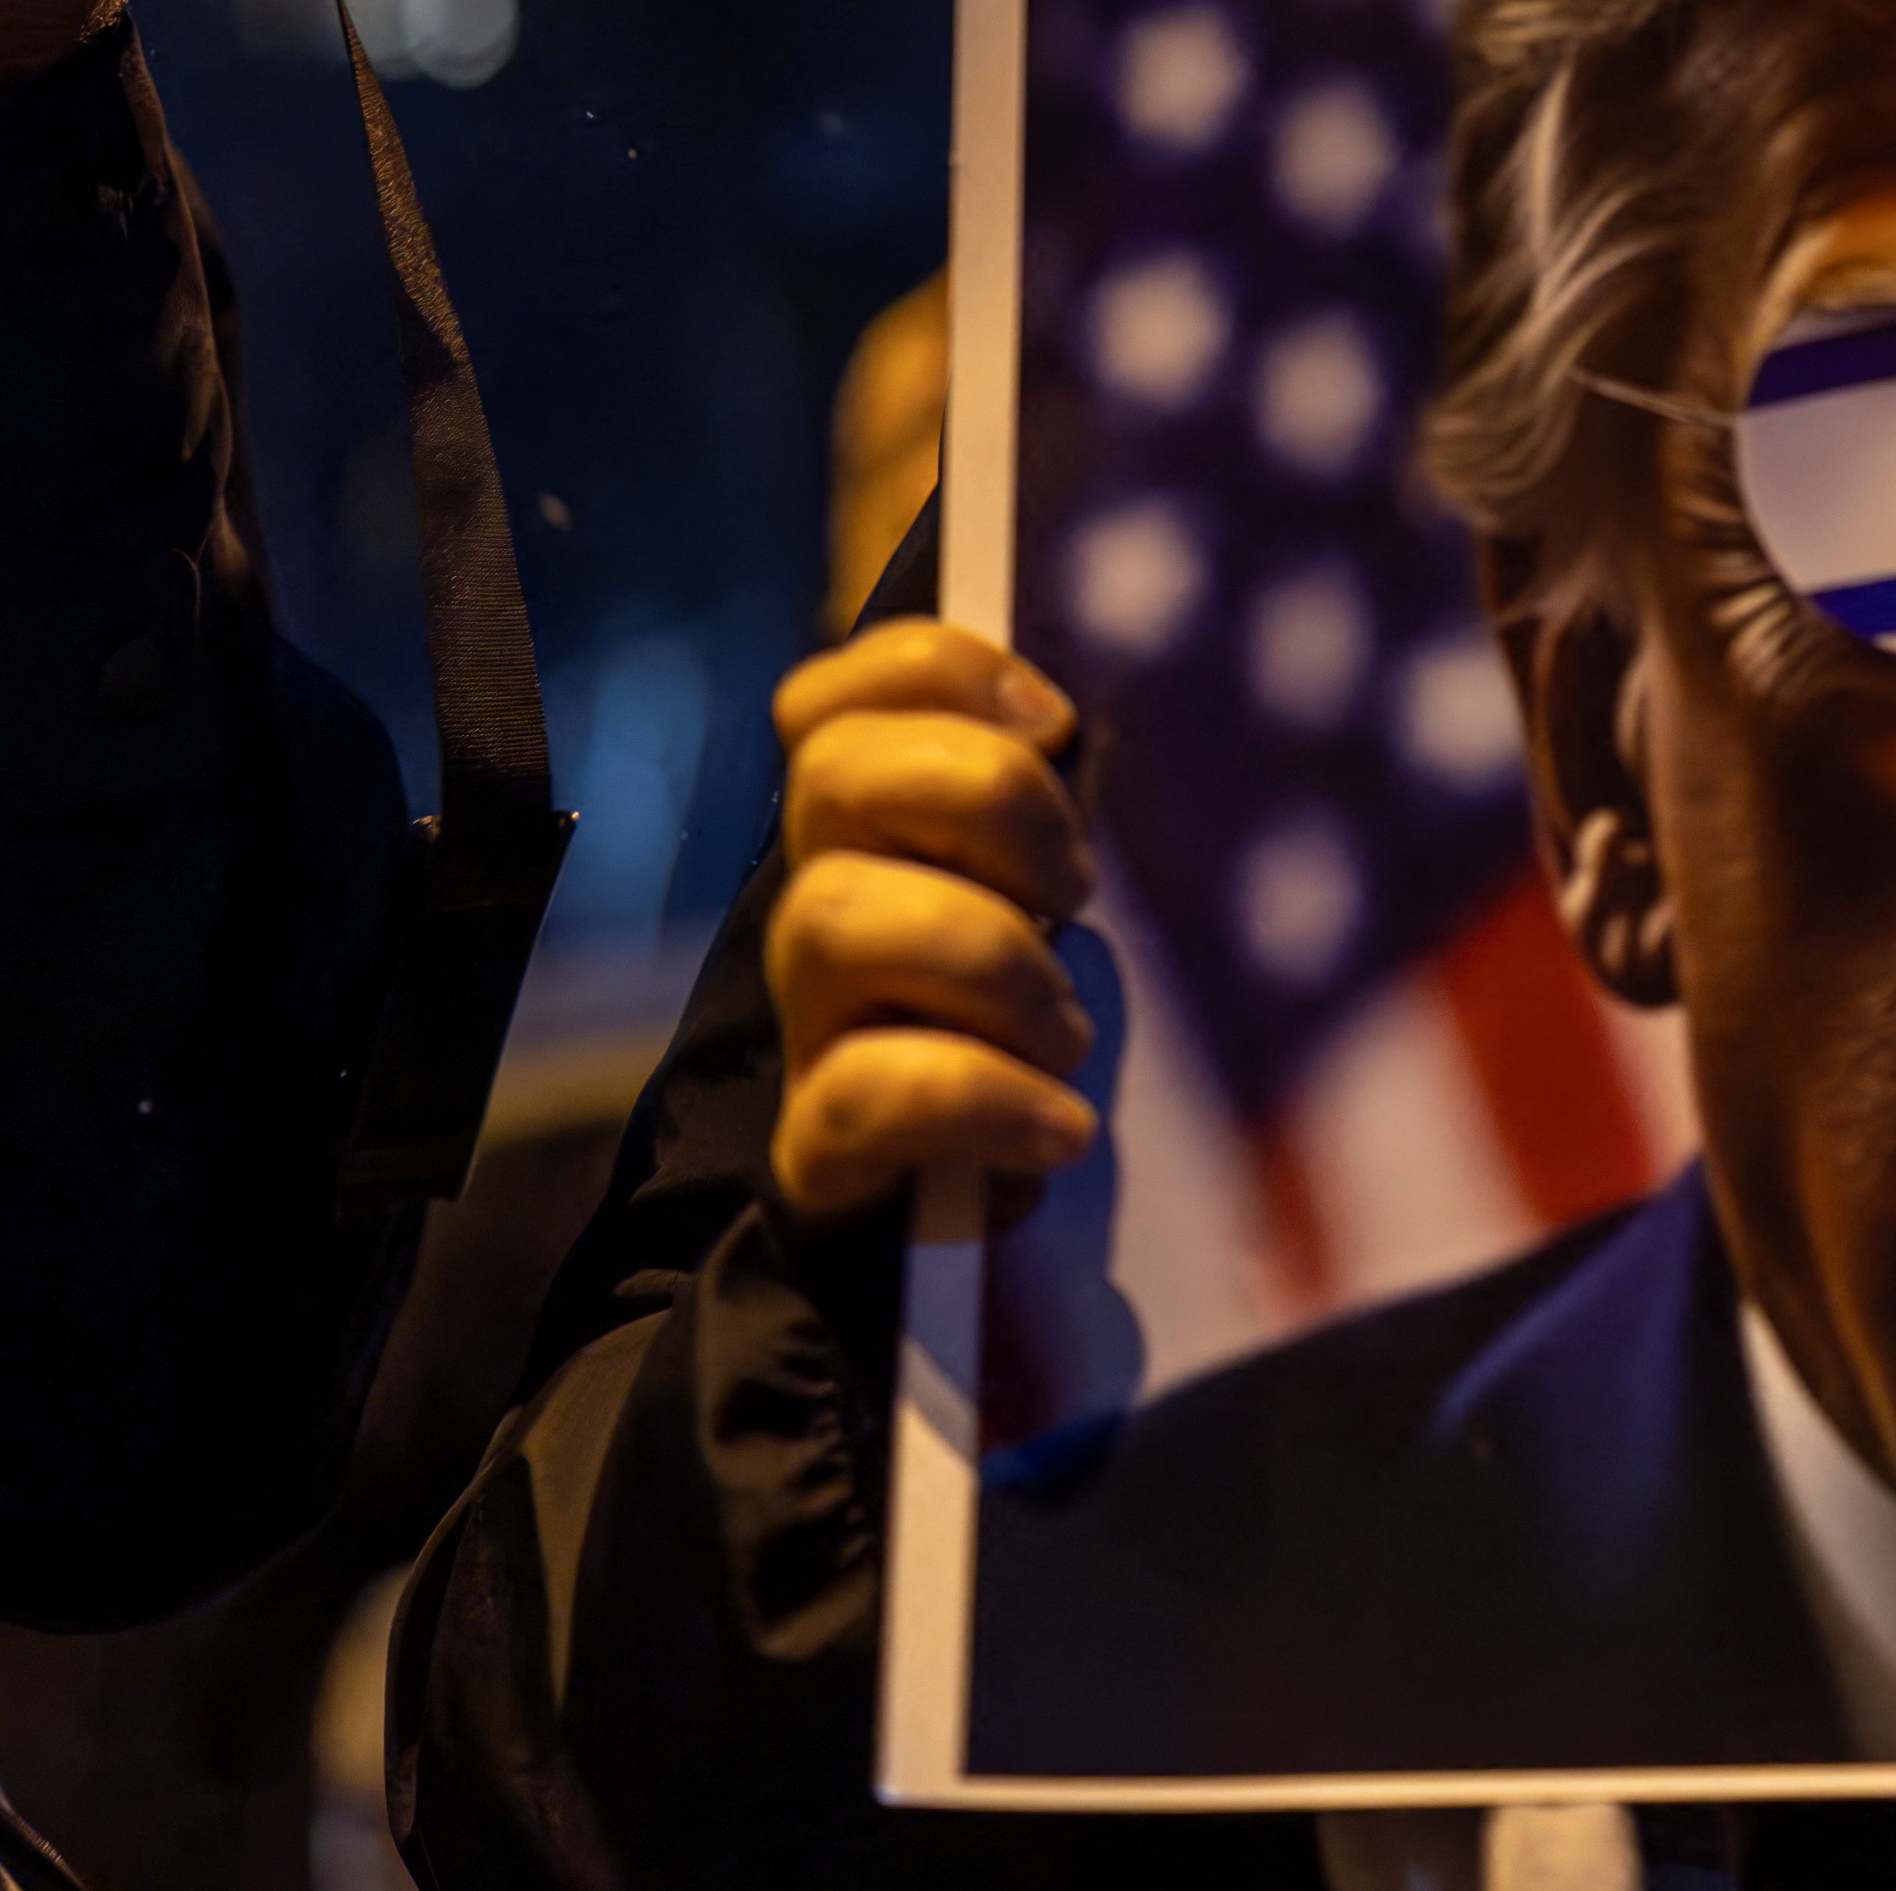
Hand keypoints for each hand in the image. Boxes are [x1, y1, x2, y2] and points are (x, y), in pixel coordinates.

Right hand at [765, 619, 1103, 1227]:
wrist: (955, 1222)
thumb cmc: (1031, 1028)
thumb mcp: (1047, 900)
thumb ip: (1044, 810)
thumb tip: (1085, 727)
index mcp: (876, 836)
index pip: (829, 699)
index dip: (933, 673)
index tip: (1053, 721)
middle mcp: (825, 909)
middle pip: (832, 774)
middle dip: (987, 796)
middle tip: (1077, 885)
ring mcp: (811, 1023)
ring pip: (830, 918)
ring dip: (987, 957)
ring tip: (1066, 1024)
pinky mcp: (820, 1143)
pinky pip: (862, 1093)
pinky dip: (981, 1098)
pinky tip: (1060, 1124)